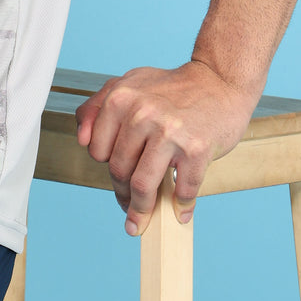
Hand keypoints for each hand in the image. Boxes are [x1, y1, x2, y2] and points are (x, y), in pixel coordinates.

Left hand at [74, 61, 257, 236]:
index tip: (116, 173)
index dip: (105, 166)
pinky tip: (180, 210)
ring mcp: (170, 132)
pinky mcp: (196, 149)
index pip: (97, 150)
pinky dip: (180, 206)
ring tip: (143, 218)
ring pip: (143, 185)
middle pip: (119, 170)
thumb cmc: (172, 88)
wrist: (218, 82)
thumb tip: (82, 140)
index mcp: (121, 98)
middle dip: (122, 193)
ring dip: (142, 210)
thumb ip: (97, 107)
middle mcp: (142, 113)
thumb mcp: (128, 85)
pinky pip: (182, 190)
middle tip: (129, 202)